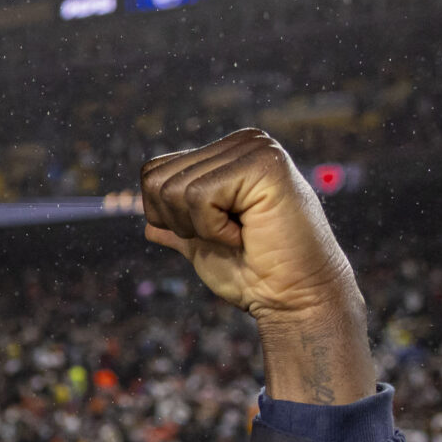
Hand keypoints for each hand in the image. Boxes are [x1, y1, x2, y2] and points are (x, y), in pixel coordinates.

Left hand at [141, 129, 374, 403]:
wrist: (294, 299)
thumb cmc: (254, 276)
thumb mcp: (203, 246)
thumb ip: (177, 228)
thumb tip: (147, 223)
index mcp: (227, 154)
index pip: (154, 171)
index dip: (167, 216)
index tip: (214, 234)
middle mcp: (242, 142)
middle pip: (155, 179)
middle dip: (180, 223)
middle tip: (228, 237)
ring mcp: (256, 148)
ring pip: (174, 189)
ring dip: (200, 227)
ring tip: (240, 234)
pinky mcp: (264, 163)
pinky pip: (199, 197)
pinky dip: (215, 228)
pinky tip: (248, 233)